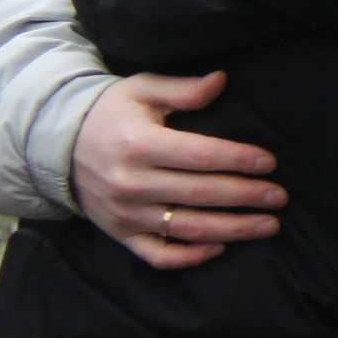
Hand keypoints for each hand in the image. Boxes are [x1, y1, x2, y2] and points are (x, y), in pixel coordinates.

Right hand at [72, 70, 284, 269]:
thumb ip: (184, 90)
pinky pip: (158, 255)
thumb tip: (222, 80)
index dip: (239, 160)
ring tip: (269, 225)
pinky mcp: (120, 234)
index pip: (201, 156)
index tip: (270, 163)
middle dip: (246, 197)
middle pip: (201, 194)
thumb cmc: (110, 113)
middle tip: (280, 197)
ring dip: (233, 229)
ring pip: (187, 228)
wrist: (57, 146)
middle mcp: (131, 183)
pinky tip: (220, 247)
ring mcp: (124, 214)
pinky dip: (190, 257)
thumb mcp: (142, 90)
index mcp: (139, 145)